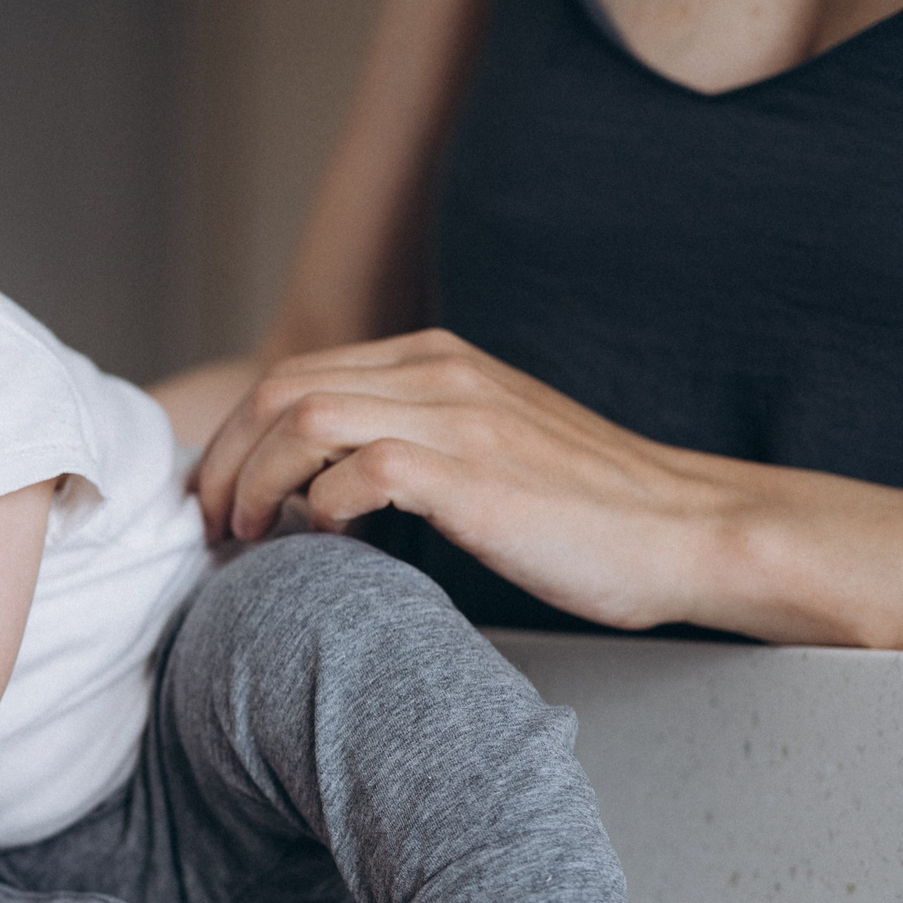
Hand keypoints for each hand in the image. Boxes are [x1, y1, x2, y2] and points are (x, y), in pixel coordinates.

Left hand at [193, 329, 737, 631]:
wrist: (691, 532)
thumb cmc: (588, 512)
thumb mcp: (487, 450)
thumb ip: (414, 443)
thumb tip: (325, 487)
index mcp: (436, 361)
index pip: (296, 374)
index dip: (238, 436)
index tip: (219, 497)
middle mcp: (440, 373)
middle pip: (280, 389)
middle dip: (225, 458)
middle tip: (211, 524)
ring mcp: (458, 418)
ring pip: (302, 418)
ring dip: (253, 482)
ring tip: (246, 537)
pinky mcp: (475, 473)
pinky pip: (357, 470)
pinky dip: (319, 506)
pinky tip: (328, 541)